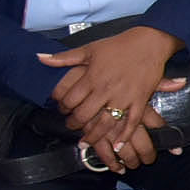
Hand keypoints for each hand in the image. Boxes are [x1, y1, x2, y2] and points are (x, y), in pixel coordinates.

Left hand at [38, 25, 182, 135]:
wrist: (148, 43)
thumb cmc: (118, 45)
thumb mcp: (89, 49)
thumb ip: (64, 58)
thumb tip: (40, 58)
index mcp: (92, 77)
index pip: (70, 99)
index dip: (62, 106)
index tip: (62, 109)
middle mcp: (106, 90)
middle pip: (84, 114)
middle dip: (74, 123)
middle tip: (71, 125)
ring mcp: (124, 97)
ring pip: (105, 123)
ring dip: (94, 135)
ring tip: (86, 142)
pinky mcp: (139, 100)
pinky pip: (131, 122)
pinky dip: (125, 135)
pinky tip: (118, 146)